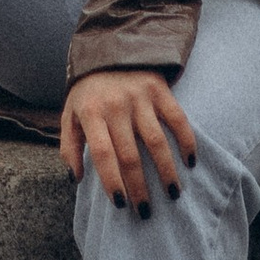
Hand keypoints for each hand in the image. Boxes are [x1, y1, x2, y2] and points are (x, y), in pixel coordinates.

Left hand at [62, 64, 196, 215]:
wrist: (110, 48)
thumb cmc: (89, 91)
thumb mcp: (70, 113)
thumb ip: (69, 146)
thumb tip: (74, 178)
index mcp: (91, 112)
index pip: (102, 154)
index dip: (111, 181)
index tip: (121, 205)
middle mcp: (116, 105)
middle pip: (129, 155)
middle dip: (139, 187)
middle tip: (146, 211)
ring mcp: (140, 97)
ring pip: (156, 141)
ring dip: (166, 171)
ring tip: (173, 194)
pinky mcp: (160, 89)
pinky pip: (177, 119)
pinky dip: (186, 141)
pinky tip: (190, 163)